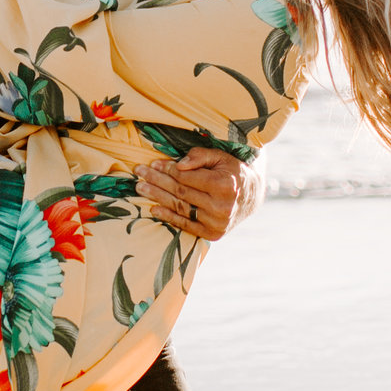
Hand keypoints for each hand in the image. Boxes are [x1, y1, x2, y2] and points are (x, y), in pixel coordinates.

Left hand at [138, 147, 262, 241]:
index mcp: (224, 185)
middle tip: (139, 173)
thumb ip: (201, 156)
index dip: (168, 169)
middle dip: (157, 180)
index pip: (187, 177)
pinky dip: (168, 217)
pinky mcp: (212, 233)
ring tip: (141, 188)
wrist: (251, 198)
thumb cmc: (232, 173)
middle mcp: (221, 206)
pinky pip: (185, 224)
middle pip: (180, 192)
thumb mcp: (221, 158)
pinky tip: (153, 209)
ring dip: (157, 197)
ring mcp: (216, 222)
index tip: (153, 163)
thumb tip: (180, 164)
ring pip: (180, 207)